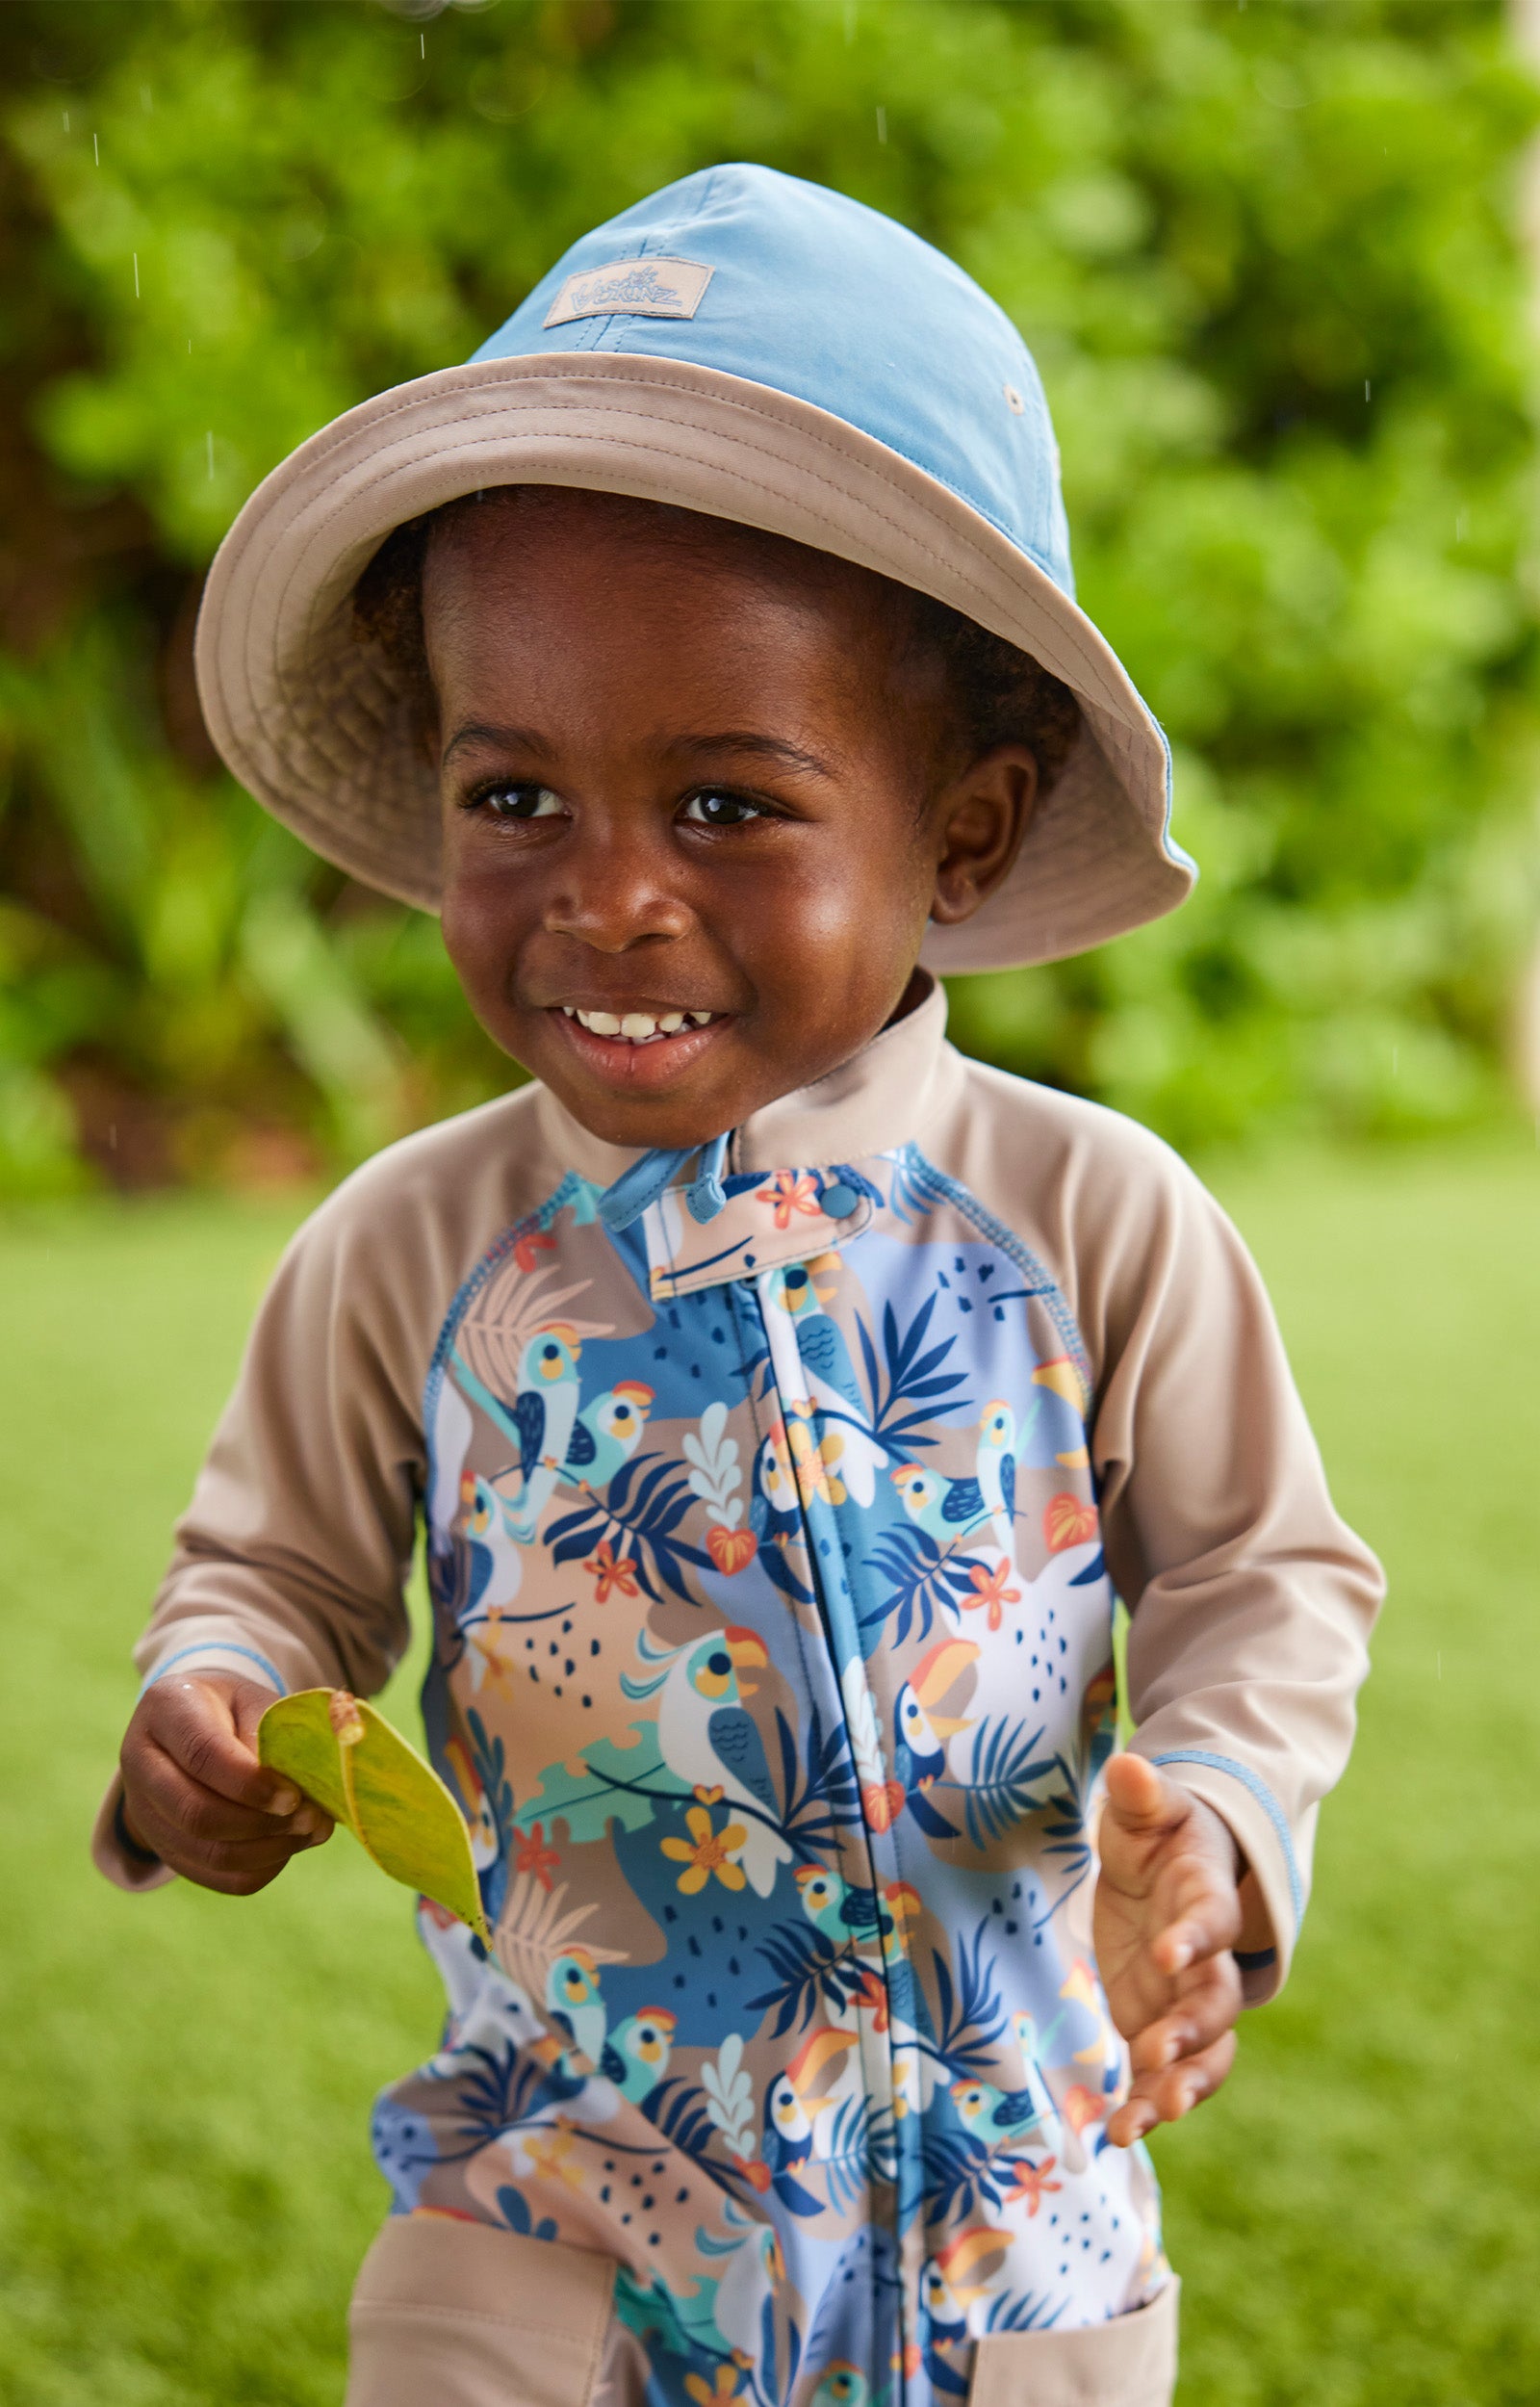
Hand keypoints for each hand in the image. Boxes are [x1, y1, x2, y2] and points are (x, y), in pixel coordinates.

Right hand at [119, 1670, 331, 1894]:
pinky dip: (256, 1870)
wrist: (191, 1724)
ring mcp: (144, 1810)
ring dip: (266, 1851)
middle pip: (196, 1813)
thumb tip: (304, 1787)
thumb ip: (274, 1735)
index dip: (252, 1784)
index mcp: (166, 1708)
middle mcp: (141, 1761)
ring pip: (205, 1852)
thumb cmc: (232, 1709)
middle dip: (261, 1823)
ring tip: (308, 1833)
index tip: (295, 1796)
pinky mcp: (161, 1845)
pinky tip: (288, 1849)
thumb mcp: (253, 1700)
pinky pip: (211, 1876)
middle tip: (310, 1818)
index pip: (203, 1755)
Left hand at [1094, 1753, 1242, 2146]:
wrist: (1170, 1872)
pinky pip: (1165, 2075)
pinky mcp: (1160, 2027)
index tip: (1166, 1953)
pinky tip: (1119, 2132)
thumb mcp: (1147, 1808)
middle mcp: (1206, 1959)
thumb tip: (1129, 1766)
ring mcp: (1186, 2001)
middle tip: (1160, 2057)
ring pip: (1203, 2054)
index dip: (1194, 1937)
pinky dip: (1147, 2103)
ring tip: (1148, 2118)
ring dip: (1180, 2086)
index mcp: (1206, 1897)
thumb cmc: (1159, 1834)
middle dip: (1192, 2033)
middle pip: (1215, 2003)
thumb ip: (1141, 1794)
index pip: (1210, 1919)